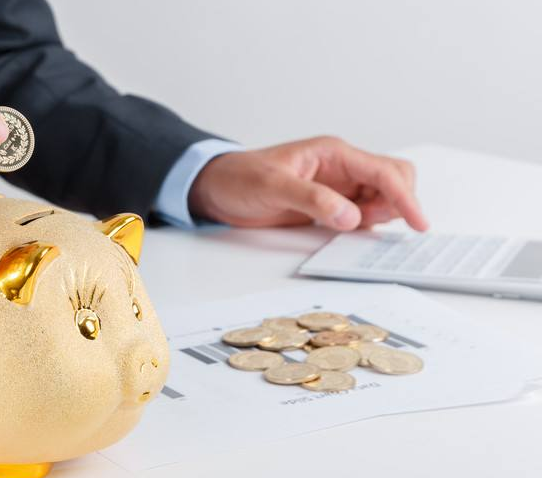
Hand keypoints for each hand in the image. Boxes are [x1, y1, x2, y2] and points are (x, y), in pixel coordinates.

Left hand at [188, 137, 428, 230]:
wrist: (216, 187)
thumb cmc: (239, 178)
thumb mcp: (272, 187)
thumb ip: (313, 200)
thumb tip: (352, 217)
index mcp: (333, 153)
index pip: (384, 171)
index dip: (406, 197)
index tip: (419, 222)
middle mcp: (342, 167)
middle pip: (394, 179)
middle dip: (398, 203)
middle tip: (372, 226)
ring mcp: (338, 186)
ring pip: (382, 198)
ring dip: (381, 216)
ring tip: (348, 228)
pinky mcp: (330, 205)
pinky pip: (362, 214)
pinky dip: (366, 225)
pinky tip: (348, 233)